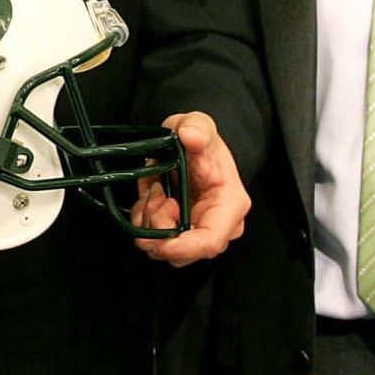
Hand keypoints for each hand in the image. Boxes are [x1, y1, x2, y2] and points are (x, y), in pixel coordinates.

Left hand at [133, 111, 248, 266]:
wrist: (191, 145)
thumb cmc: (200, 140)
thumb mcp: (198, 123)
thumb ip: (197, 127)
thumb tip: (191, 136)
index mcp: (230, 205)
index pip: (210, 241)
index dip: (182, 248)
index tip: (157, 241)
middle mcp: (218, 225)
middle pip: (184, 251)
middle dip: (158, 225)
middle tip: (156, 192)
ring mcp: (198, 232)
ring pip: (165, 247)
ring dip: (149, 218)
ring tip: (154, 188)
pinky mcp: (180, 233)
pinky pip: (154, 240)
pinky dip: (145, 218)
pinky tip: (151, 195)